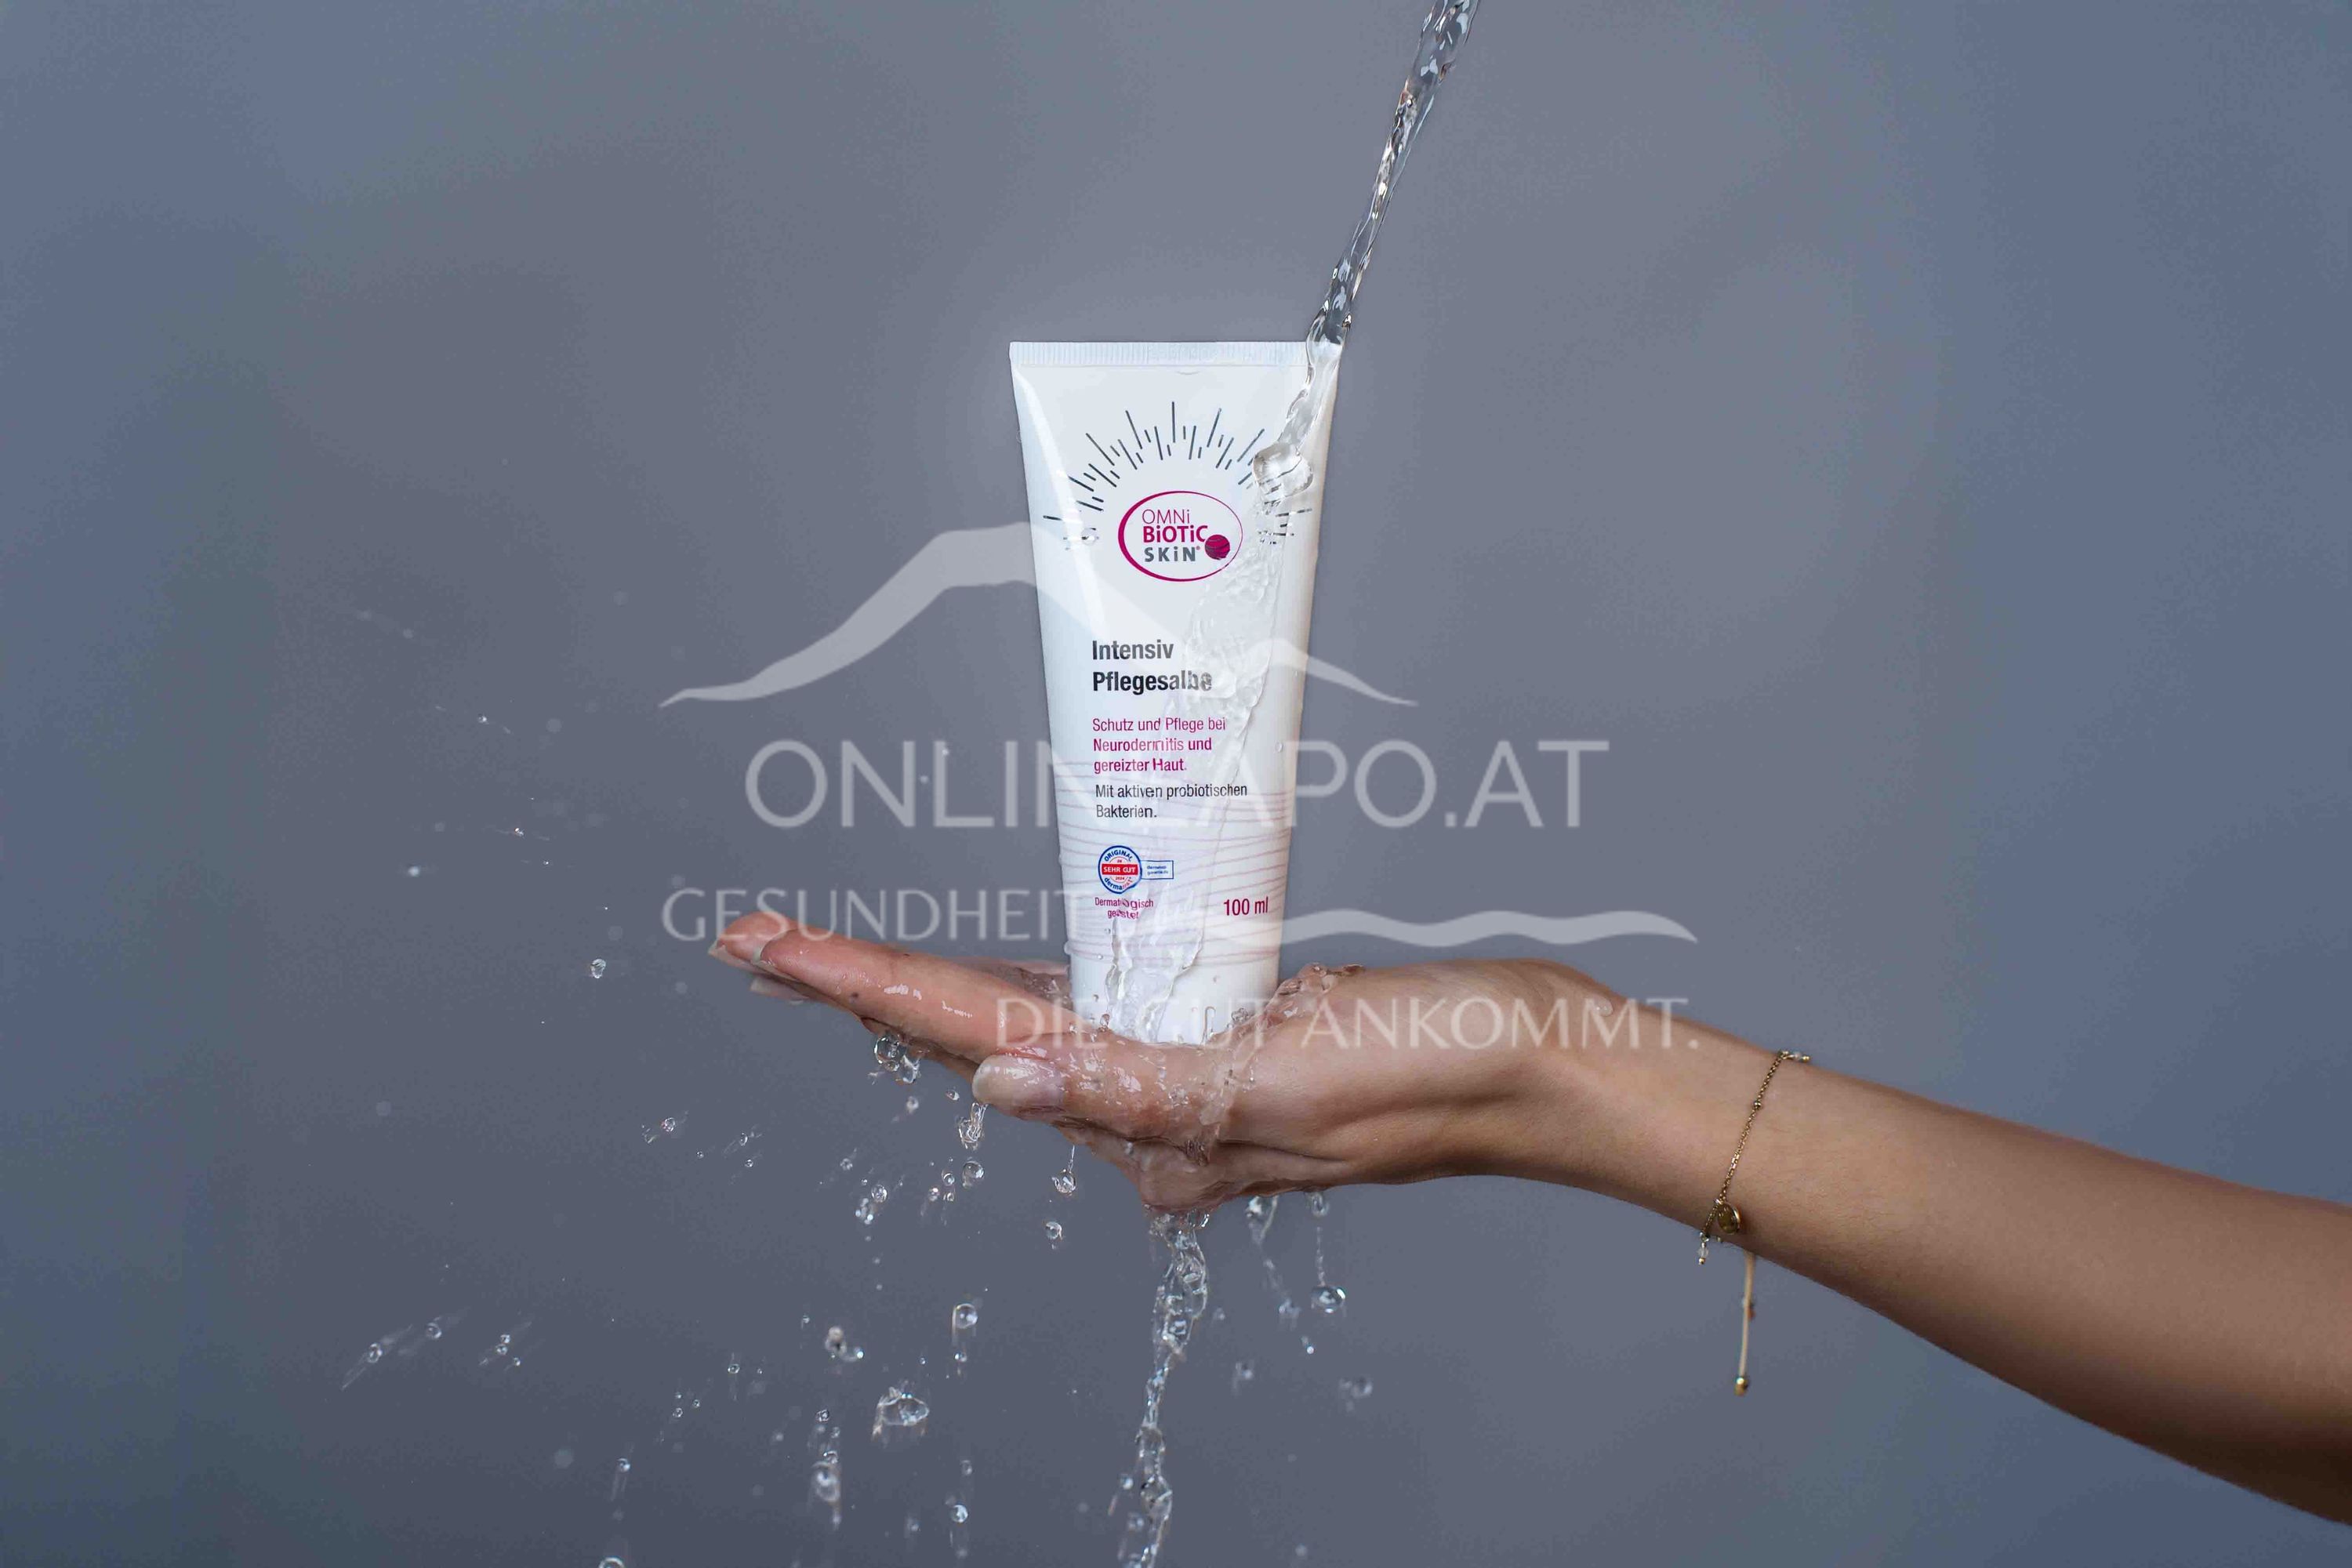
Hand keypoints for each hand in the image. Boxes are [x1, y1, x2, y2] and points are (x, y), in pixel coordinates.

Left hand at [712, 914, 1625, 1209]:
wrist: (1541, 1064)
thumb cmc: (1434, 1072)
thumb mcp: (1285, 1082)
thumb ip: (1143, 1089)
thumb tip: (1000, 1084)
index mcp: (1155, 1127)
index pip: (976, 1042)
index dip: (860, 988)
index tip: (761, 945)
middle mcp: (1153, 1113)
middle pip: (976, 1034)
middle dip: (862, 989)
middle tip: (755, 939)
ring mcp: (1187, 1076)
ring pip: (1030, 1024)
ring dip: (927, 988)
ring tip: (829, 955)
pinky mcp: (1228, 1033)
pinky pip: (1106, 1007)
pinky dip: (1034, 981)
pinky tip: (994, 967)